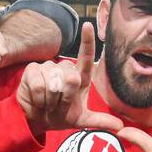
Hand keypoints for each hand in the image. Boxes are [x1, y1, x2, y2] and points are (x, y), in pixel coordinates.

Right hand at [16, 23, 122, 138]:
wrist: (36, 120)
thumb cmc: (60, 116)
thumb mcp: (81, 121)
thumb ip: (99, 121)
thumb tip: (119, 125)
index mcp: (80, 78)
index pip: (86, 57)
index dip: (87, 41)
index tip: (88, 25)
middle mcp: (65, 69)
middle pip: (71, 78)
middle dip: (65, 98)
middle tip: (59, 106)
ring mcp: (48, 68)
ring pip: (53, 83)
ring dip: (51, 101)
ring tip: (48, 104)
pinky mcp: (32, 70)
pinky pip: (38, 84)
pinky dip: (39, 98)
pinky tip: (37, 100)